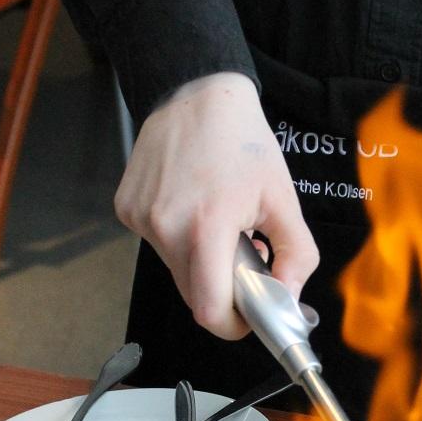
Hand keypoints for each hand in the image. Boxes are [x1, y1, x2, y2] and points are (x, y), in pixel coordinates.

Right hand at [114, 72, 318, 338]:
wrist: (196, 96)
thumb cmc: (243, 142)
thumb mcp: (283, 199)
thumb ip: (295, 255)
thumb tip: (288, 298)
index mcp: (206, 225)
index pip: (208, 308)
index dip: (231, 324)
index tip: (249, 317)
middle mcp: (164, 226)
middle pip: (193, 293)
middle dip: (223, 289)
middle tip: (246, 260)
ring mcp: (140, 218)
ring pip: (176, 269)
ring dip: (202, 262)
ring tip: (221, 225)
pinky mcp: (126, 209)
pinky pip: (158, 245)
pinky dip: (181, 241)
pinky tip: (196, 208)